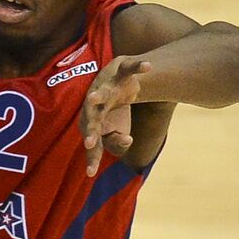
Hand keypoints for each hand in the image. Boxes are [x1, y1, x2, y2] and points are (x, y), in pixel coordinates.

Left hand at [79, 55, 151, 176]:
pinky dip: (138, 66)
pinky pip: (129, 68)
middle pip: (90, 120)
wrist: (118, 79)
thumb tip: (127, 142)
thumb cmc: (113, 112)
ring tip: (93, 97)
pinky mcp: (119, 73)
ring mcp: (105, 88)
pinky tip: (148, 66)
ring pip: (100, 92)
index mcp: (93, 122)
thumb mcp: (115, 130)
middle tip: (90, 143)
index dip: (93, 155)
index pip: (92, 141)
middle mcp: (95, 106)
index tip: (91, 172)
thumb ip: (117, 141)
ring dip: (97, 96)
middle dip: (91, 131)